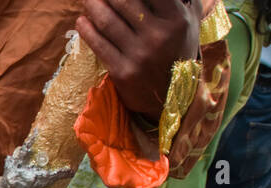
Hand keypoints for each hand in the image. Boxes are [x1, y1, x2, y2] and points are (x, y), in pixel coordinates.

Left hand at [77, 0, 201, 116]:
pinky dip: (87, 30)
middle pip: (123, 2)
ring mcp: (139, 55)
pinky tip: (81, 21)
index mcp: (176, 19)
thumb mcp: (189, 20)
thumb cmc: (178, 50)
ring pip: (107, 22)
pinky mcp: (122, 71)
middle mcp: (158, 35)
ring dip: (93, 7)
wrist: (172, 95)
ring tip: (86, 0)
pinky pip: (99, 46)